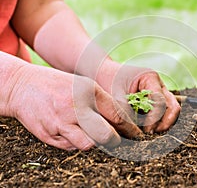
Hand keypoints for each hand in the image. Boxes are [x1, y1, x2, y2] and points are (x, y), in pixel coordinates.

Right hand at [6, 64, 141, 149]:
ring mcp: (61, 122)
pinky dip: (76, 143)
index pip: (118, 115)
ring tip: (93, 135)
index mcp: (89, 91)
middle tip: (117, 140)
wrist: (24, 85)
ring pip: (89, 145)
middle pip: (107, 135)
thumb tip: (123, 121)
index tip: (136, 134)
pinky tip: (72, 132)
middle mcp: (76, 107)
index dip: (130, 128)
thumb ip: (103, 102)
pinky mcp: (49, 134)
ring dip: (95, 143)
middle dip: (115, 141)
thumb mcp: (84, 85)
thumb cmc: (60, 86)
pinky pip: (71, 147)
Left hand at [97, 60, 180, 133]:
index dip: (155, 118)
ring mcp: (157, 94)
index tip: (147, 130)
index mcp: (150, 78)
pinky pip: (161, 115)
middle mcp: (158, 85)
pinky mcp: (153, 102)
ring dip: (162, 124)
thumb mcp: (115, 96)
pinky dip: (156, 124)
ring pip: (170, 111)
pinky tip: (146, 131)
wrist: (101, 74)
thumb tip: (135, 132)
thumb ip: (125, 112)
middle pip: (172, 106)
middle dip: (165, 123)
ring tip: (149, 134)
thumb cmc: (107, 81)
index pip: (160, 101)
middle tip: (152, 134)